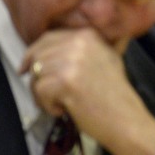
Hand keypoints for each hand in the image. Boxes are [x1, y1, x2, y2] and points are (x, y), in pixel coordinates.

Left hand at [21, 27, 154, 154]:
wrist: (126, 119)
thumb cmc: (115, 94)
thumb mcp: (108, 58)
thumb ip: (88, 47)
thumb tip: (61, 41)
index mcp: (88, 35)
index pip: (48, 37)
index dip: (35, 54)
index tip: (28, 68)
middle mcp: (80, 42)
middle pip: (38, 56)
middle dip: (38, 77)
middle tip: (51, 95)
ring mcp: (72, 61)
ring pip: (36, 74)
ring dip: (42, 94)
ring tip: (61, 103)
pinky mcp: (65, 81)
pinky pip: (39, 91)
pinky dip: (47, 105)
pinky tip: (65, 110)